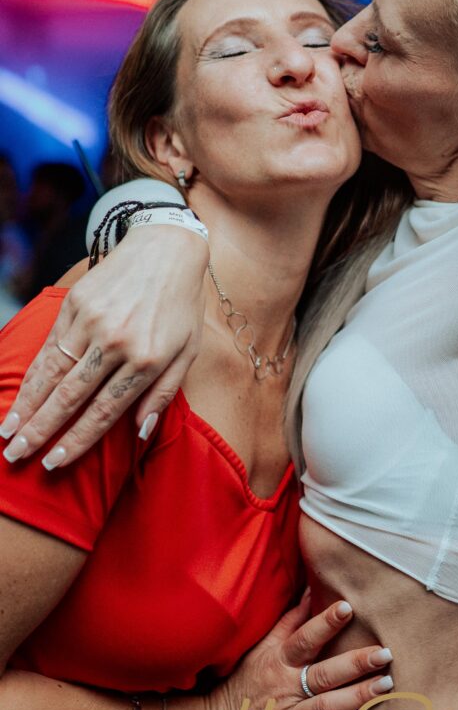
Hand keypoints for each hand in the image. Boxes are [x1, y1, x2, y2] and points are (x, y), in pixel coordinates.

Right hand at [0, 227, 207, 467]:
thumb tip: (141, 433)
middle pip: (71, 397)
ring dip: (27, 406)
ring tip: (8, 433)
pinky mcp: (75, 304)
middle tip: (19, 456)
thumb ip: (164, 394)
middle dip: (41, 431)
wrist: (166, 247)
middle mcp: (117, 342)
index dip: (77, 440)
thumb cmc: (181, 305)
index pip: (104, 410)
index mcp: (147, 359)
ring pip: (53, 373)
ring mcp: (92, 322)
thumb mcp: (188, 351)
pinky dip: (32, 374)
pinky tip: (19, 394)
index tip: (55, 462)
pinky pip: (49, 346)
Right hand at [201, 593, 393, 709]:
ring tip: (385, 685)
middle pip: (323, 675)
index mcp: (278, 662)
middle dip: (355, 663)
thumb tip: (311, 590)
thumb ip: (289, 622)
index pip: (304, 639)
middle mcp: (284, 690)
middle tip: (383, 653)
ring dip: (357, 697)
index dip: (325, 623)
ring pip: (325, 708)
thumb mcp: (262, 648)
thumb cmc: (245, 682)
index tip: (348, 607)